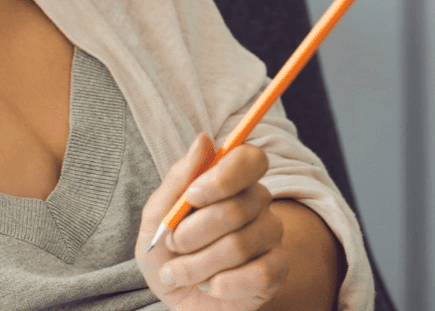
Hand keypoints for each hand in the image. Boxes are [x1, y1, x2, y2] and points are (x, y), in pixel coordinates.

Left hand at [137, 133, 289, 310]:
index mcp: (231, 181)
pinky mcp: (277, 269)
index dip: (223, 177)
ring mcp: (271, 235)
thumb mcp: (157, 219)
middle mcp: (258, 202)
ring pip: (239, 245)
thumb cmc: (168, 254)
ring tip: (182, 272)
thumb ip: (177, 180)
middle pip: (238, 207)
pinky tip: (210, 285)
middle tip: (173, 244)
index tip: (192, 197)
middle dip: (192, 232)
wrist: (178, 299)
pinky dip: (222, 285)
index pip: (249, 158)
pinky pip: (257, 274)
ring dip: (198, 265)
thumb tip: (203, 140)